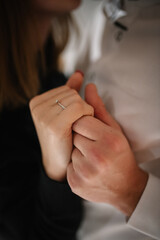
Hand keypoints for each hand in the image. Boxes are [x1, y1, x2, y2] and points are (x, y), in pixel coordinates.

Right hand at [29, 72, 92, 180]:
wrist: (60, 163)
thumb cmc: (66, 137)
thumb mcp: (66, 111)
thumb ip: (70, 92)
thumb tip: (79, 73)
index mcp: (37, 101)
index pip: (68, 89)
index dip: (77, 103)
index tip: (71, 121)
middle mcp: (37, 106)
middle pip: (72, 93)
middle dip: (81, 108)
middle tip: (75, 126)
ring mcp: (43, 115)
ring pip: (77, 100)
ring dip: (85, 113)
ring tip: (76, 128)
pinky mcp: (53, 124)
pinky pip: (79, 108)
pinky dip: (86, 117)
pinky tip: (79, 129)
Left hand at [67, 84, 147, 215]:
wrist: (124, 187)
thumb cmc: (120, 154)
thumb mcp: (114, 130)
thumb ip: (99, 108)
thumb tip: (89, 86)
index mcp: (109, 140)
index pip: (81, 120)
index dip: (85, 124)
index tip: (91, 130)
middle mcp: (97, 156)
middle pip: (73, 133)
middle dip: (80, 137)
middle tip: (93, 145)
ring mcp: (86, 172)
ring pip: (70, 149)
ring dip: (77, 151)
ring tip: (92, 158)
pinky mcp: (76, 183)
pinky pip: (68, 166)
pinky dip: (75, 166)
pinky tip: (87, 169)